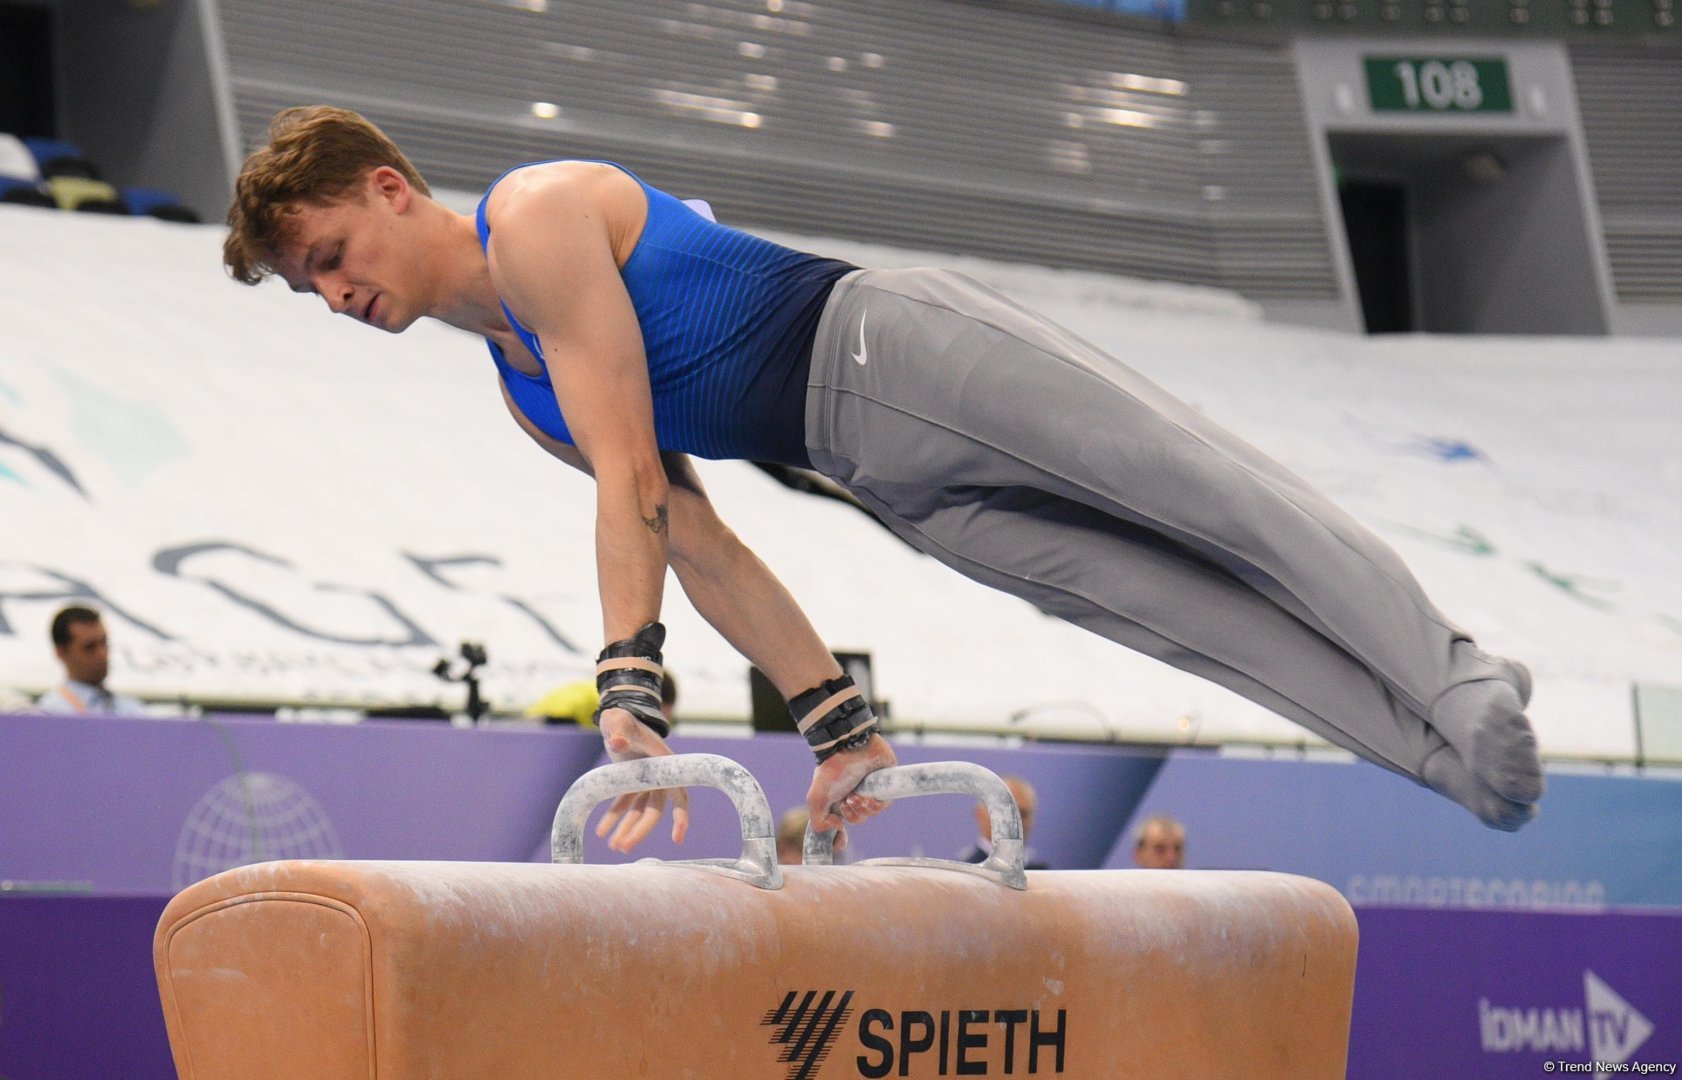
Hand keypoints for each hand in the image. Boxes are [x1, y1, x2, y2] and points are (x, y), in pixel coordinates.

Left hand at [594, 707, 690, 852]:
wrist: (617, 717)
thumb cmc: (623, 718)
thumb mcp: (620, 722)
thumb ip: (620, 730)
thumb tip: (619, 743)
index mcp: (663, 765)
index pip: (679, 794)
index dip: (681, 816)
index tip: (678, 838)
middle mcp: (657, 777)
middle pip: (654, 810)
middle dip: (640, 831)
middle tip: (624, 848)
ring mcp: (644, 782)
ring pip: (638, 812)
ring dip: (626, 829)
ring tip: (613, 847)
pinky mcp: (629, 783)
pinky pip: (623, 805)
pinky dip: (612, 818)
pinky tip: (601, 832)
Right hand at [806, 733, 896, 853]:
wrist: (850, 748)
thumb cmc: (833, 771)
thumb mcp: (817, 798)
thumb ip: (819, 821)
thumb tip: (837, 829)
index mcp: (837, 798)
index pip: (840, 823)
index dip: (840, 834)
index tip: (841, 839)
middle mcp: (853, 794)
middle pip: (857, 819)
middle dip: (851, 815)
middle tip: (847, 801)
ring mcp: (869, 789)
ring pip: (870, 814)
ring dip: (862, 810)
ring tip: (856, 797)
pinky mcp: (884, 785)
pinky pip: (883, 805)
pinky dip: (875, 806)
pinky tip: (868, 798)